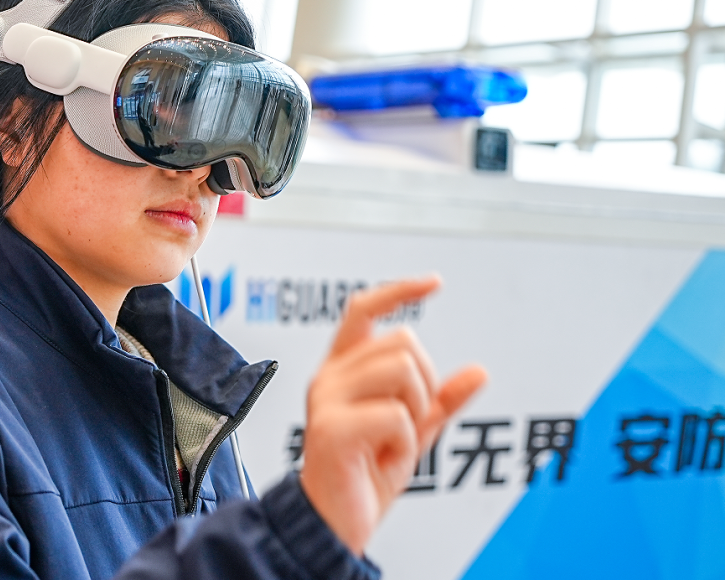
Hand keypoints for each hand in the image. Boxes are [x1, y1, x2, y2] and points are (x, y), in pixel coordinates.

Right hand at [298, 276, 487, 555]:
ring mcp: (327, 399)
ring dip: (415, 413)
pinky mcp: (331, 427)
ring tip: (394, 440)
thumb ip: (441, 400)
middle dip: (426, 384)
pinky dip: (405, 443)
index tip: (433, 282)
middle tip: (409, 421)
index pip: (364, 309)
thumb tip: (477, 372)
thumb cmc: (363, 474)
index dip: (400, 291)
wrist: (334, 522)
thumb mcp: (412, 431)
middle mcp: (331, 376)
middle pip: (404, 341)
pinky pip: (397, 416)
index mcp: (343, 369)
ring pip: (404, 372)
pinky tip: (383, 456)